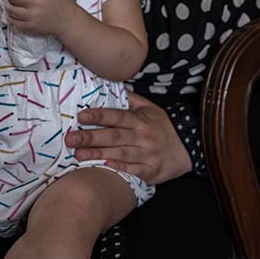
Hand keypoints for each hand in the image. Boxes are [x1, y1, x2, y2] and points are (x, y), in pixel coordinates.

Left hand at [5, 0, 79, 37]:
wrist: (70, 22)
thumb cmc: (65, 3)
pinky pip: (14, 22)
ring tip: (11, 3)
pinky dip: (10, 17)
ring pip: (11, 9)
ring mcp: (33, 17)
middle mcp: (37, 4)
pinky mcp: (31, 27)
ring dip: (9, 5)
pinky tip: (13, 14)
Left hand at [66, 92, 193, 184]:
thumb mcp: (151, 109)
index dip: (100, 116)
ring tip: (78, 155)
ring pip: (120, 153)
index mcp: (142, 120)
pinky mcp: (151, 170)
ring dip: (98, 154)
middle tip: (70, 139)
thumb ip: (131, 100)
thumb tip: (112, 87)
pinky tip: (105, 165)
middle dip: (91, 138)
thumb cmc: (164, 127)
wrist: (189, 147)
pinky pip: (134, 169)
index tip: (81, 116)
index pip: (118, 116)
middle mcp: (144, 137)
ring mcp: (148, 154)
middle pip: (114, 136)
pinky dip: (121, 167)